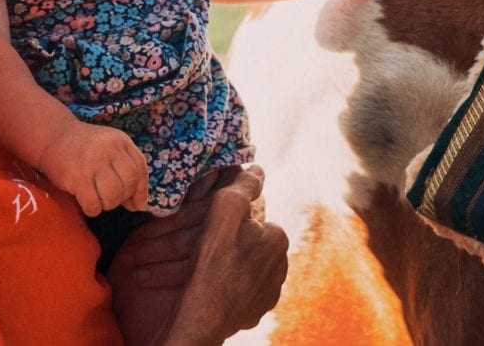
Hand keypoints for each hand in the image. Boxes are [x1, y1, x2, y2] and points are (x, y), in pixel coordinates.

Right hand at [37, 121, 148, 216]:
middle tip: (112, 199)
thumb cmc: (86, 147)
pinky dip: (93, 209)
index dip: (141, 190)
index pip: (140, 169)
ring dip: (108, 205)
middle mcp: (110, 149)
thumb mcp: (111, 148)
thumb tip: (139, 205)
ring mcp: (93, 163)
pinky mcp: (77, 177)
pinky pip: (93, 203)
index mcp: (121, 141)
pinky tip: (88, 204)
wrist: (54, 137)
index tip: (136, 204)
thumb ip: (126, 170)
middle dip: (123, 198)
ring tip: (100, 201)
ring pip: (113, 195)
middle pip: (129, 183)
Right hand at [110, 165, 288, 344]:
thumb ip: (244, 185)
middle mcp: (281, 267)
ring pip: (247, 270)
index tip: (214, 225)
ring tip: (206, 266)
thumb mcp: (226, 207)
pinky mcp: (254, 314)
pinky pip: (241, 294)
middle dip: (232, 244)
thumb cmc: (214, 258)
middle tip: (206, 246)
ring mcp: (268, 294)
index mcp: (278, 238)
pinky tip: (211, 286)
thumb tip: (258, 168)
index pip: (256, 221)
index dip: (233, 220)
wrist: (203, 315)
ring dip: (230, 266)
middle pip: (252, 246)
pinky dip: (228, 289)